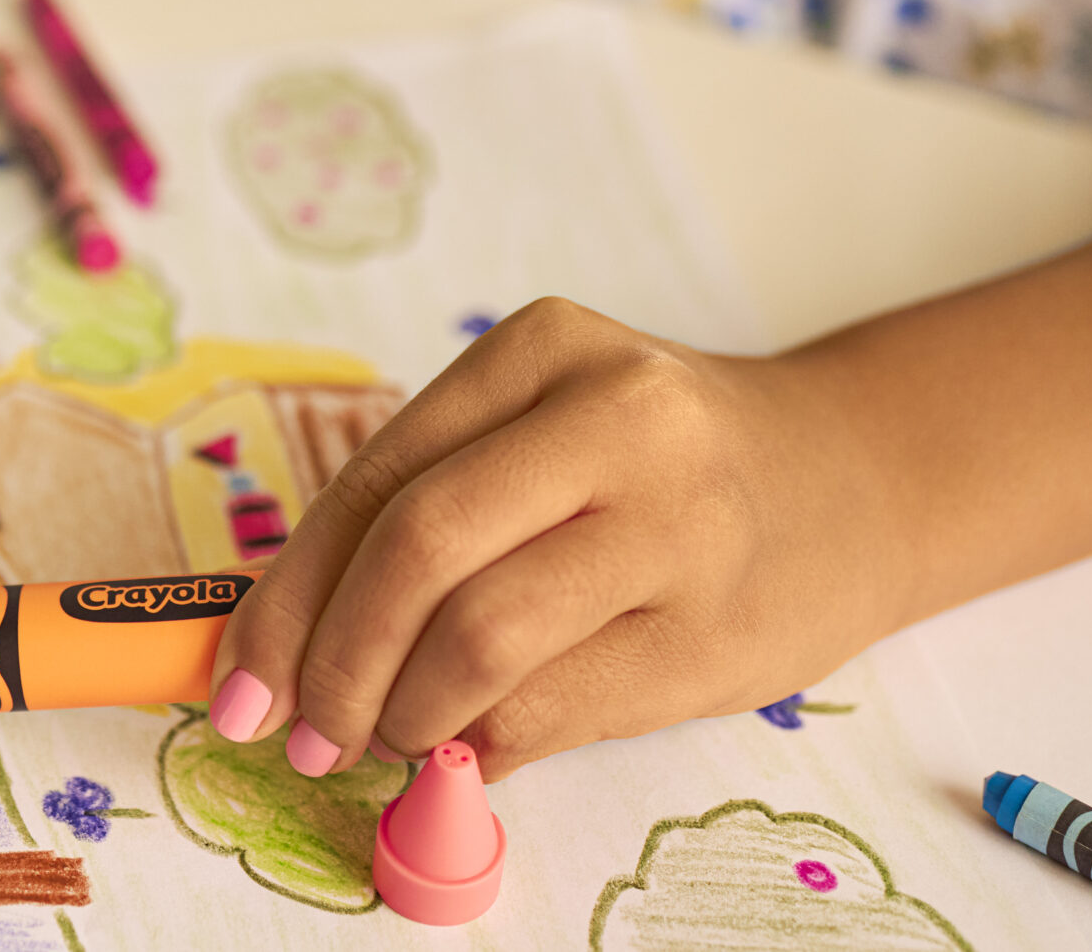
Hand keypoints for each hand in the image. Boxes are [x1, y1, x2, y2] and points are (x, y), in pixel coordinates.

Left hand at [205, 298, 902, 779]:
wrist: (853, 480)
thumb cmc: (656, 463)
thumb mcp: (541, 428)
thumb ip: (422, 502)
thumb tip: (275, 638)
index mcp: (543, 349)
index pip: (377, 476)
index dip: (289, 591)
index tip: (238, 676)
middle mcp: (617, 419)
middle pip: (420, 547)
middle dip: (333, 658)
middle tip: (301, 728)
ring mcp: (679, 527)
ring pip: (483, 637)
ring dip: (404, 712)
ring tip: (386, 734)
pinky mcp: (717, 635)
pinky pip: (555, 709)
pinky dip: (482, 742)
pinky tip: (469, 743)